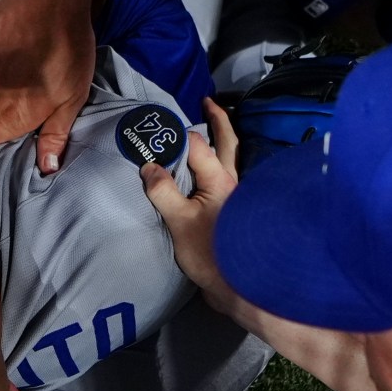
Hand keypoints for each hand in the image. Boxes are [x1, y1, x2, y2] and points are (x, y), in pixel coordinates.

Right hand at [141, 99, 238, 302]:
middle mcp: (234, 182)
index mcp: (220, 179)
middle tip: (208, 101)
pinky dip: (223, 164)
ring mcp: (239, 197)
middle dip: (218, 120)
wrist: (242, 289)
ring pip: (233, 159)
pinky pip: (230, 178)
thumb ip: (163, 191)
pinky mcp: (239, 212)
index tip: (159, 126)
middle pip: (228, 143)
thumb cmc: (212, 254)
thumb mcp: (179, 222)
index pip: (196, 144)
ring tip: (212, 129)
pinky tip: (214, 169)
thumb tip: (149, 165)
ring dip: (224, 140)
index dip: (176, 134)